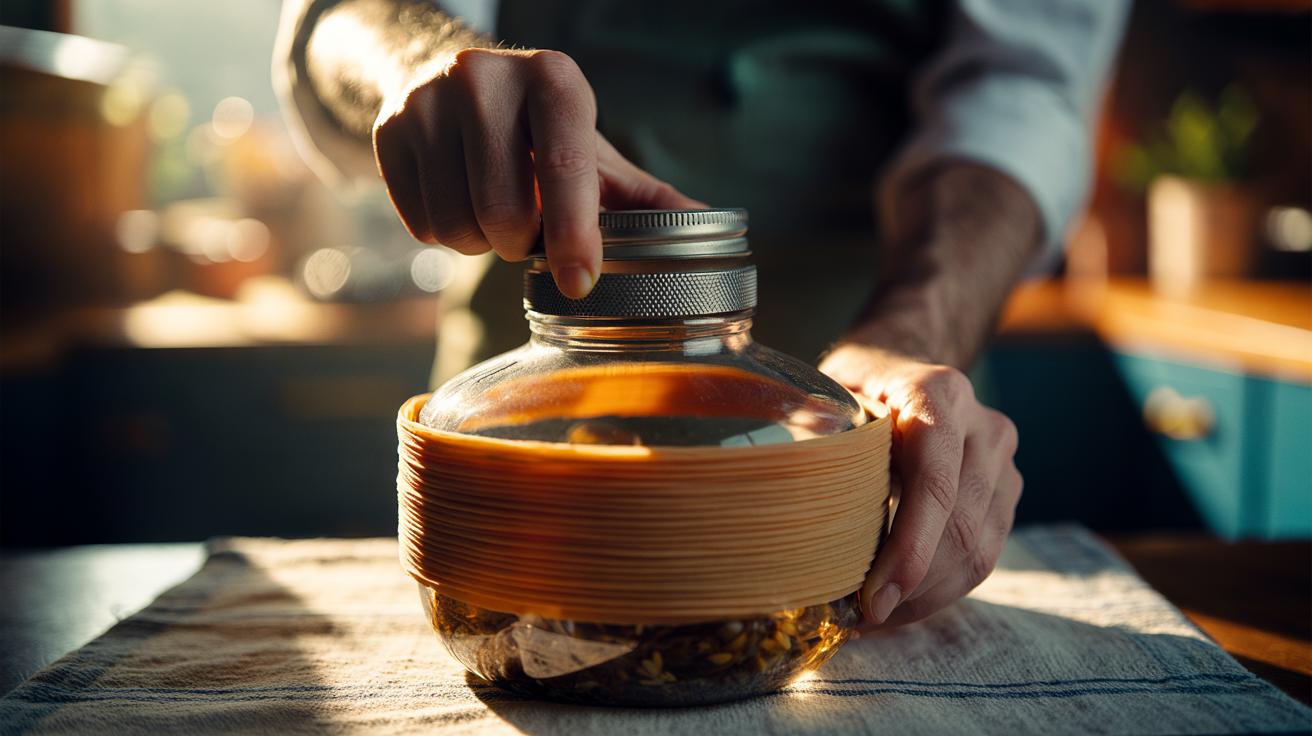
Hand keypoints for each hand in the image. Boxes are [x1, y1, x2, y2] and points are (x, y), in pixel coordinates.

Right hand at [372, 48, 702, 297]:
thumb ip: (647, 197)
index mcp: (553, 79)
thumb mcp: (592, 150)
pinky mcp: (387, 130)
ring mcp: (427, 101)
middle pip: (504, 212)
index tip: (581, 282)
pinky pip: (420, 225)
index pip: (564, 168)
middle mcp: (485, 78)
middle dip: (523, 242)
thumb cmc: (537, 132)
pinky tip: (459, 200)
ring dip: (483, 243)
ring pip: (457, 226)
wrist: (446, 80)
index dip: (575, 235)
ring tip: (494, 211)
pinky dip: (445, 234)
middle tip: (529, 228)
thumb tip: (714, 230)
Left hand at [820, 344, 1021, 627]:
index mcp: (939, 393)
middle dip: (914, 587)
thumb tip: (779, 506)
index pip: (935, 483)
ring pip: (980, 550)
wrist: (900, 363)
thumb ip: (811, 439)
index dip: (909, 550)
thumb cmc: (851, 387)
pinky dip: (943, 589)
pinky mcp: (1006, 491)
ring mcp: (1003, 459)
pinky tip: (901, 602)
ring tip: (876, 618)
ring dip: (928, 597)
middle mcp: (984, 424)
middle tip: (861, 620)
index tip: (873, 599)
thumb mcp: (825, 396)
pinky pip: (985, 554)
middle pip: (962, 527)